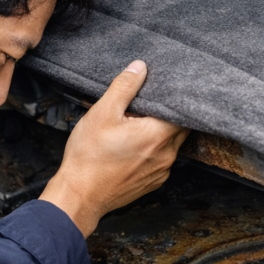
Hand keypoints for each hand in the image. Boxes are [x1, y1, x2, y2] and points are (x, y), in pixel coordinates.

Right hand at [39, 60, 188, 236]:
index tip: (167, 89)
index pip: (184, 110)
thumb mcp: (102, 113)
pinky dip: (154, 150)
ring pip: (171, 144)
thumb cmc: (89, 156)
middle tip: (147, 105)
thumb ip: (124, 87)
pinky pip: (162, 159)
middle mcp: (167, 155)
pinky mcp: (153, 182)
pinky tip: (133, 146)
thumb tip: (140, 67)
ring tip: (137, 124)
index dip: (177, 98)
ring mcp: (161, 171)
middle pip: (180, 127)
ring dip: (160, 132)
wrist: (80, 195)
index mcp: (158, 134)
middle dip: (168, 114)